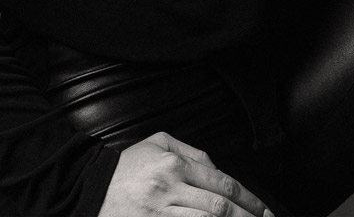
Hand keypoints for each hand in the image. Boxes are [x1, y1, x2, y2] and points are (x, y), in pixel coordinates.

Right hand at [97, 130, 274, 216]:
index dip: (248, 200)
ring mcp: (158, 214)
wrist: (90, 189)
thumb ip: (193, 154)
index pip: (221, 183)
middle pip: (219, 208)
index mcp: (173, 165)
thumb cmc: (127, 166)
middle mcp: (168, 189)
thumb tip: (220, 171)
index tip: (264, 212)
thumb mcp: (159, 144)